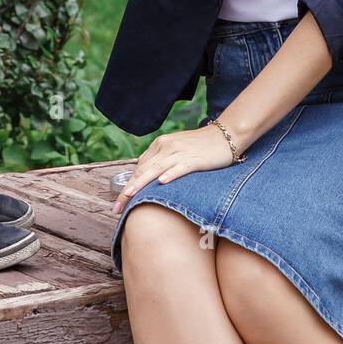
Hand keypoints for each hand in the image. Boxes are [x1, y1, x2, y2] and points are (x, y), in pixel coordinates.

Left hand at [112, 123, 237, 213]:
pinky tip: (162, 182)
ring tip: (129, 196)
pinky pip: (180, 167)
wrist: (226, 135)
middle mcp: (167, 146)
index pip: (139, 168)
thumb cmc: (200, 146)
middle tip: (116, 207)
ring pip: (157, 169)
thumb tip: (145, 178)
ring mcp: (181, 152)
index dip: (128, 185)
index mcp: (160, 144)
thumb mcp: (176, 149)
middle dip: (128, 190)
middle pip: (143, 170)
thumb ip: (161, 160)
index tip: (118, 203)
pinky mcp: (195, 159)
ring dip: (141, 183)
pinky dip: (170, 174)